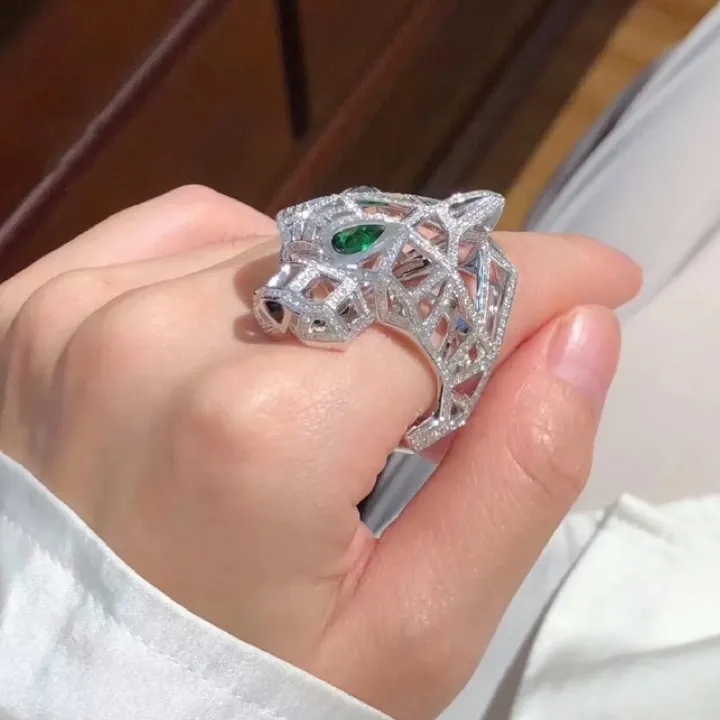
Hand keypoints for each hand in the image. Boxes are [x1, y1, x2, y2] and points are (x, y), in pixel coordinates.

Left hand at [0, 187, 640, 718]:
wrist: (63, 704)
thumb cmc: (237, 691)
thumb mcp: (407, 634)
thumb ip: (513, 478)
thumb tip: (579, 336)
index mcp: (259, 432)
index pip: (448, 303)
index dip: (541, 284)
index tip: (595, 280)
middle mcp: (154, 346)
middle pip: (370, 269)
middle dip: (440, 309)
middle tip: (445, 386)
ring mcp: (78, 316)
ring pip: (286, 247)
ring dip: (342, 302)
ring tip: (332, 395)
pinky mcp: (37, 306)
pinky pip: (185, 233)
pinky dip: (245, 264)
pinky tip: (254, 335)